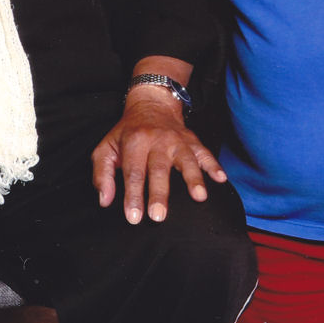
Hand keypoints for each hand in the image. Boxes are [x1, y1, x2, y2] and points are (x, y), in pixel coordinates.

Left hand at [91, 90, 225, 224]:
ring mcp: (177, 140)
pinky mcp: (193, 141)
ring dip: (193, 178)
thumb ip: (102, 174)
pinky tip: (221, 179)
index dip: (133, 195)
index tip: (134, 218)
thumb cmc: (128, 133)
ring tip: (199, 197)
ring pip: (186, 160)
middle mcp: (157, 140)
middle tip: (158, 216)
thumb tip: (105, 200)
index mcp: (134, 141)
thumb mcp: (107, 148)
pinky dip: (214, 165)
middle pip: (159, 169)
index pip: (133, 172)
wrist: (152, 104)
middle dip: (159, 193)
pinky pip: (205, 153)